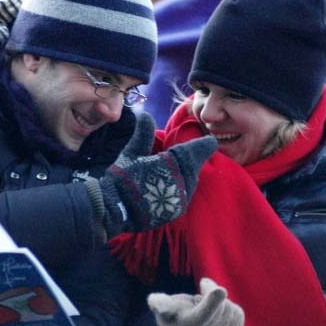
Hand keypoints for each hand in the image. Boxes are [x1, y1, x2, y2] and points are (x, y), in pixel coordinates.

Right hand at [98, 113, 216, 236]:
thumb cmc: (122, 178)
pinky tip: (167, 188)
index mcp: (173, 163)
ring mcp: (181, 198)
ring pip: (190, 182)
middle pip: (193, 167)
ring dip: (184, 175)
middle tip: (180, 156)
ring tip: (170, 172)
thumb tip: (145, 114)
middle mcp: (182, 181)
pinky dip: (178, 189)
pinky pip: (183, 196)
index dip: (205, 144)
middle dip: (189, 160)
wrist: (115, 210)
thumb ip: (143, 133)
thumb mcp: (132, 152)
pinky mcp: (176, 211)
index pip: (197, 151)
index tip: (210, 140)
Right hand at [148, 278, 244, 325]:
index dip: (212, 300)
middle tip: (197, 298)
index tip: (221, 290)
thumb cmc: (173, 315)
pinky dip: (229, 310)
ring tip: (206, 310)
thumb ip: (159, 303)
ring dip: (219, 303)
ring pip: (230, 307)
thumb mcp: (164, 307)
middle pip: (219, 301)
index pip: (203, 312)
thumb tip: (155, 303)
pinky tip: (217, 316)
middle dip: (210, 291)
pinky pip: (238, 314)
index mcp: (188, 325)